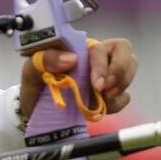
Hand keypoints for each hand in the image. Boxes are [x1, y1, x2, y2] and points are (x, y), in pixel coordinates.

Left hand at [19, 38, 137, 119]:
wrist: (33, 111)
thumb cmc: (34, 85)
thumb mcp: (31, 70)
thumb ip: (46, 59)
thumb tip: (72, 58)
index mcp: (79, 48)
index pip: (102, 47)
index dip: (103, 65)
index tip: (96, 85)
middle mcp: (95, 59)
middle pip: (125, 52)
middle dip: (120, 72)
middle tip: (105, 90)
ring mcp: (104, 77)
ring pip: (129, 72)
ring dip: (121, 86)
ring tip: (103, 99)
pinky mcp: (108, 95)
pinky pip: (125, 96)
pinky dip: (117, 104)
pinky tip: (100, 107)